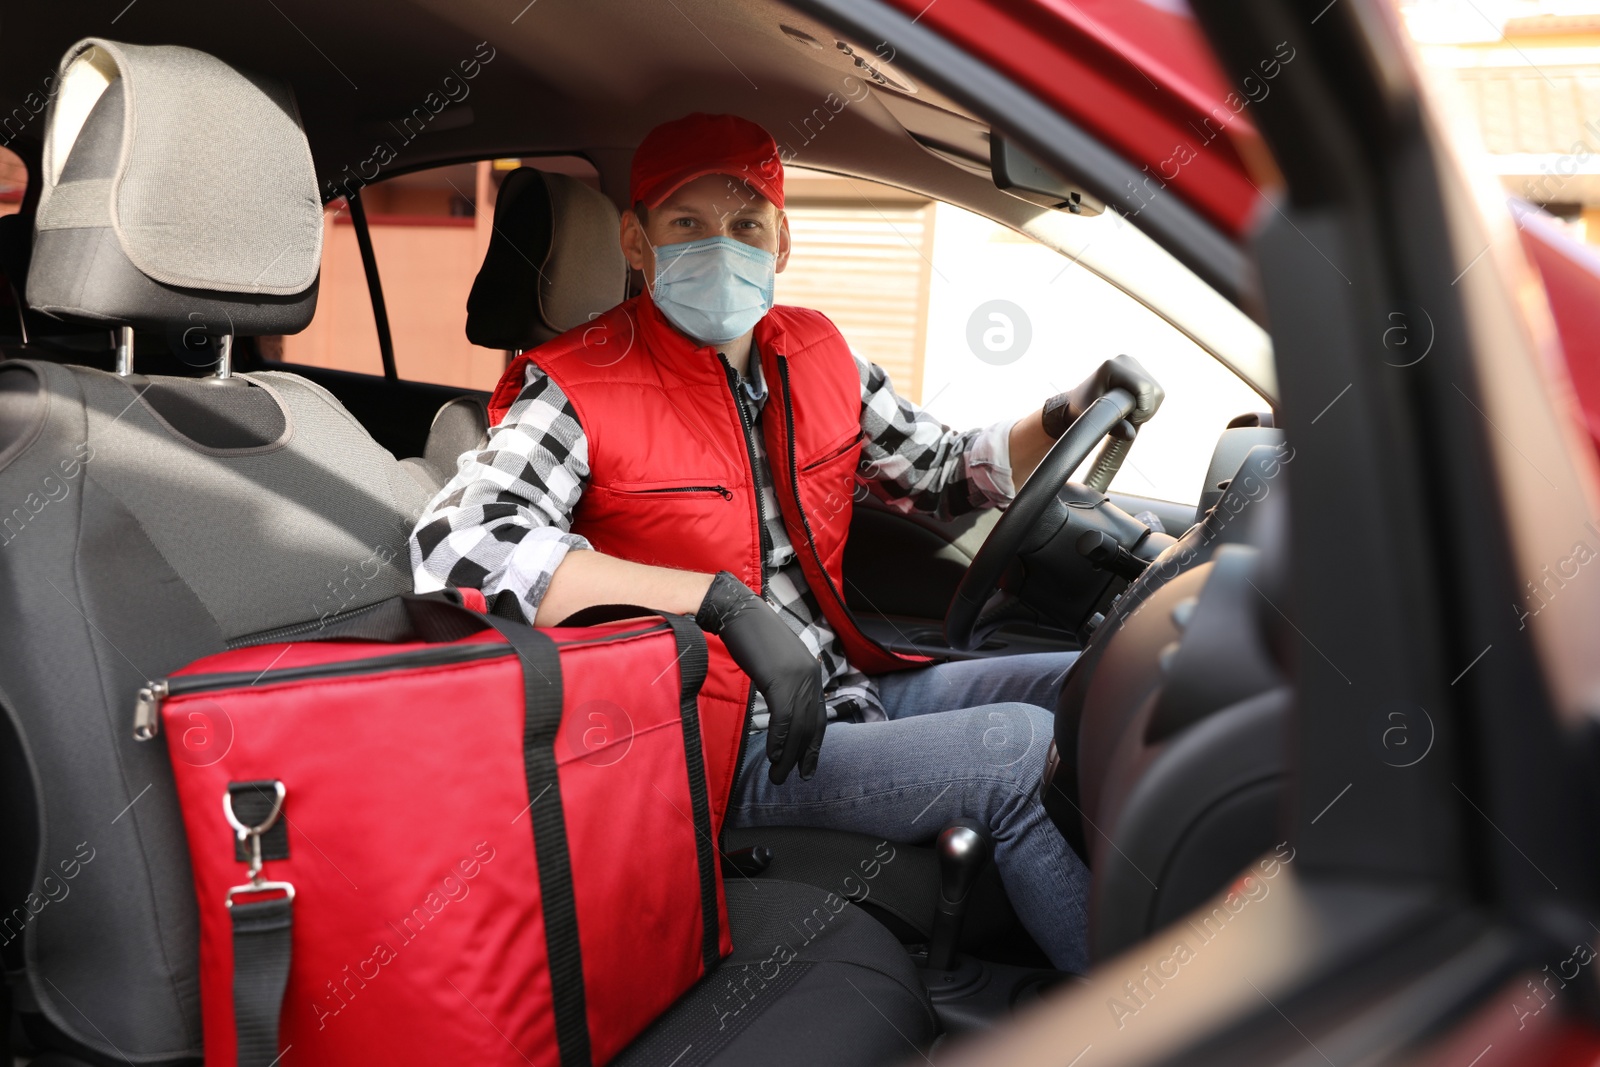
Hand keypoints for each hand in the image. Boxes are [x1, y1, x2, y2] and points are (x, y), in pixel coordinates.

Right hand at [696, 572, 825, 783]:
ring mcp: (798, 678)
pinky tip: (772, 755)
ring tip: (778, 776)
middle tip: (793, 778)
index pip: (818, 716)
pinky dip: (779, 741)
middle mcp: (810, 675)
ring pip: (798, 727)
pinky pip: (783, 719)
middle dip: (803, 756)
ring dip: (788, 756)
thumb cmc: (750, 635)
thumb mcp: (775, 661)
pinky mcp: (781, 680)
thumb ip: (783, 681)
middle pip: (811, 726)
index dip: (814, 745)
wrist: (738, 612)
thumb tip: (782, 704)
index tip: (808, 766)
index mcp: (810, 672)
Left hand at [1044, 354, 1164, 437]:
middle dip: (1146, 410)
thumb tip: (1130, 434)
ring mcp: (1133, 364)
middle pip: (1153, 389)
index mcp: (1113, 367)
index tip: (1130, 421)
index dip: (1143, 408)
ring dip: (1148, 409)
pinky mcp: (1138, 371)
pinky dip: (1148, 405)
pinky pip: (1155, 391)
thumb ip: (1114, 426)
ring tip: (1129, 416)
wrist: (1077, 401)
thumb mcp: (1094, 418)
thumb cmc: (1081, 409)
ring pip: (1157, 391)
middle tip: (1129, 421)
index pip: (1143, 387)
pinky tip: (1133, 409)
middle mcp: (1126, 361)